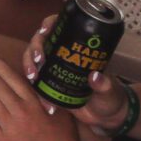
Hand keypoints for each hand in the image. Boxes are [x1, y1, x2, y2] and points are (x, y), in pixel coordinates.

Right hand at [18, 15, 131, 134]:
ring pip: (34, 58)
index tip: (45, 30)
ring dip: (29, 64)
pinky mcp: (49, 83)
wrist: (105, 116)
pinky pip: (36, 79)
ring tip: (33, 77)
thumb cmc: (111, 98)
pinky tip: (38, 95)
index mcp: (79, 48)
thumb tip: (95, 76)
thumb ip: (105, 85)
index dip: (50, 23)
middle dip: (35, 47)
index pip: (62, 27)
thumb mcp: (110, 91)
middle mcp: (63, 54)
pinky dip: (34, 87)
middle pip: (42, 41)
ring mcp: (54, 68)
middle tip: (38, 60)